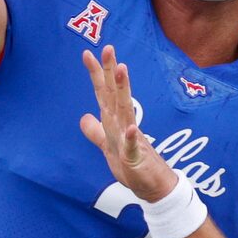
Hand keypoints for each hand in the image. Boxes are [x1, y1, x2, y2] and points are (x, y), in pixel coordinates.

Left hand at [79, 46, 179, 203]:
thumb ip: (96, 132)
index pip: (104, 93)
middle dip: (111, 71)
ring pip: (125, 111)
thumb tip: (84, 117)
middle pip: (115, 94)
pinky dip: (132, 138)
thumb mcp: (108, 148)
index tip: (88, 53)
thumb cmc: (134, 167)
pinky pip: (132, 147)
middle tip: (109, 48)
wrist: (154, 189)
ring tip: (121, 70)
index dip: (96, 74)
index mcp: (115, 122)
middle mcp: (123, 125)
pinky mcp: (136, 158)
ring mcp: (131, 139)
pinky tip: (131, 128)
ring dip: (123, 91)